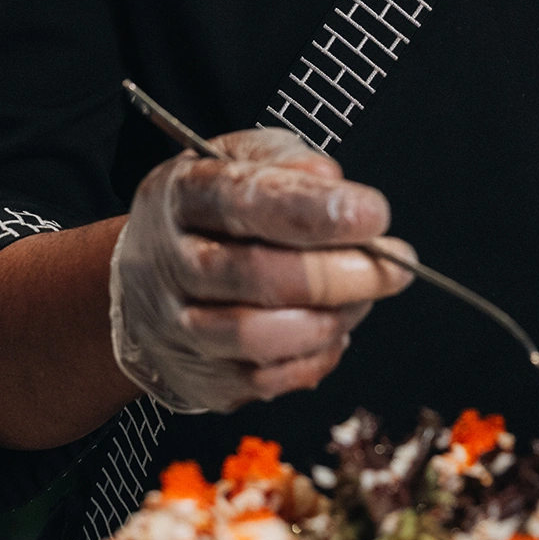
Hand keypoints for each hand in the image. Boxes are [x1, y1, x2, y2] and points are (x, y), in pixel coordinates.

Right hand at [109, 128, 413, 412]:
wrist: (142, 282)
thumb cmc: (212, 211)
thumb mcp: (240, 160)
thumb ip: (286, 163)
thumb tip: (331, 184)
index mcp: (182, 194)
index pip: (244, 200)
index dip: (314, 211)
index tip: (374, 214)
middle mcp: (171, 262)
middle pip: (257, 275)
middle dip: (341, 272)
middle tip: (396, 263)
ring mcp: (180, 327)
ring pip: (258, 337)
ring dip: (331, 317)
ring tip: (365, 294)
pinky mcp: (202, 378)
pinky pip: (269, 379)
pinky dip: (317, 355)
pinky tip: (334, 325)